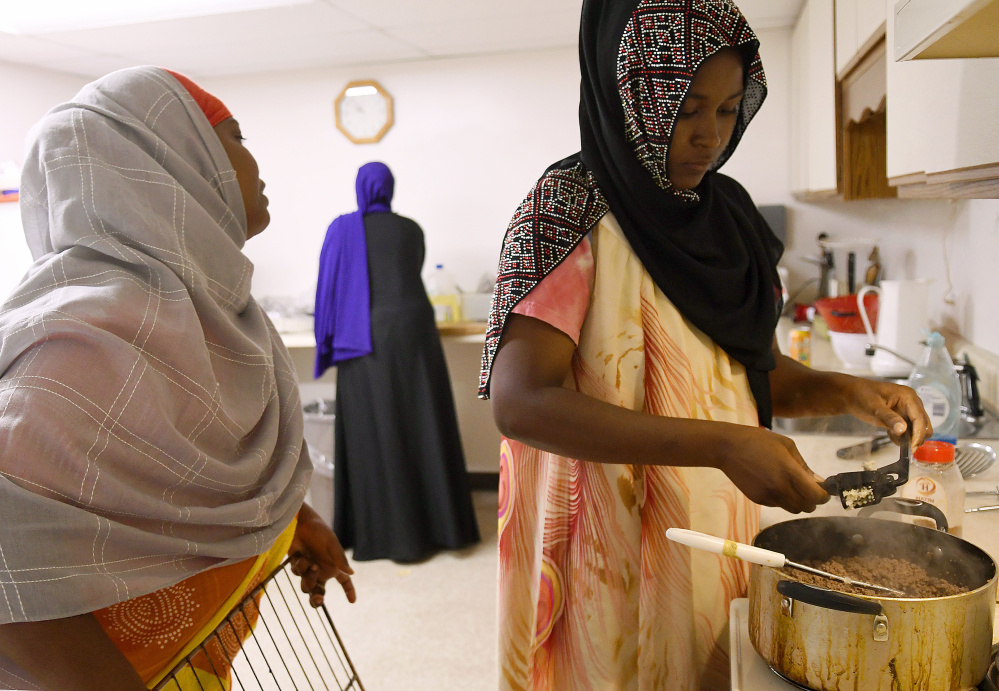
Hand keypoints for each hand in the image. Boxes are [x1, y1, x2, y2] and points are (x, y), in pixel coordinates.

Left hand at [288, 502, 355, 606]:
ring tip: (311, 564)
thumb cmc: (319, 531)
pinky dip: (299, 567)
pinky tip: (300, 555)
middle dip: (318, 599)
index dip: (349, 591)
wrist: (299, 523)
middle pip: (320, 592)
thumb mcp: (331, 544)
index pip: (344, 581)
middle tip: (319, 598)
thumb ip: (340, 559)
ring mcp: (308, 570)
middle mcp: (321, 570)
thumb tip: (352, 573)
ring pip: (307, 586)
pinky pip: (298, 574)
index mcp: (334, 566)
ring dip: (309, 578)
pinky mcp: (297, 566)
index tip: (352, 601)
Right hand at [716, 425, 830, 513]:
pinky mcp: (758, 500)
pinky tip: (775, 485)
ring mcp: (768, 496)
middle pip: (807, 507)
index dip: (824, 496)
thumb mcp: (787, 445)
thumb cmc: (758, 441)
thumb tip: (818, 481)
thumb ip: (804, 466)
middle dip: (813, 501)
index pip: (816, 495)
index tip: (824, 491)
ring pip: (793, 509)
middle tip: (811, 490)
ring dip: (798, 502)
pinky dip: (782, 500)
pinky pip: (778, 505)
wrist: (727, 448)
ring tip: (793, 489)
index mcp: (790, 472)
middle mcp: (780, 487)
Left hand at [836, 377, 931, 447]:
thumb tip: (903, 430)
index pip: (920, 418)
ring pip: (918, 430)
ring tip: (892, 436)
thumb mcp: (873, 407)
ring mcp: (908, 411)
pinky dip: (902, 437)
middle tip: (904, 447)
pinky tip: (890, 434)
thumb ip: (888, 418)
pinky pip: (909, 432)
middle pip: (924, 425)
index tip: (912, 448)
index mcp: (908, 396)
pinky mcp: (902, 418)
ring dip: (909, 438)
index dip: (918, 434)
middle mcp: (912, 403)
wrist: (851, 395)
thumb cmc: (861, 396)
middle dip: (916, 437)